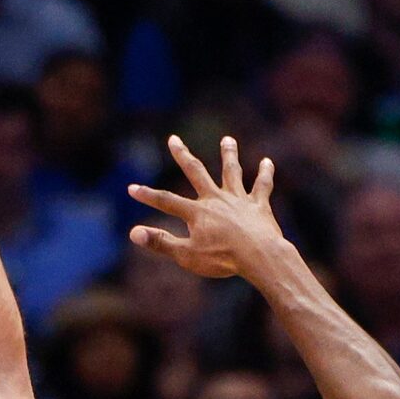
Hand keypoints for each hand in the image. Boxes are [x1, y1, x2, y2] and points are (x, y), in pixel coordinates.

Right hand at [128, 135, 290, 281]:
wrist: (260, 256)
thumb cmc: (223, 259)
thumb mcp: (186, 255)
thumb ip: (160, 242)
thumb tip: (133, 233)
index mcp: (197, 212)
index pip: (166, 201)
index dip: (147, 195)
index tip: (132, 188)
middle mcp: (216, 199)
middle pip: (196, 172)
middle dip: (182, 155)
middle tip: (173, 139)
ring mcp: (239, 199)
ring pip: (232, 172)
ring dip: (228, 155)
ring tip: (228, 140)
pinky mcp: (259, 205)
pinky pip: (262, 186)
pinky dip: (265, 173)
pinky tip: (267, 162)